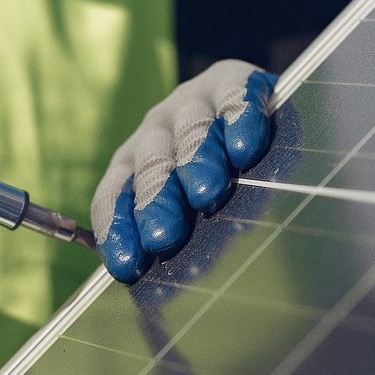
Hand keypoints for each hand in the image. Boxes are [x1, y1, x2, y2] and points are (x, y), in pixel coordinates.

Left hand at [91, 60, 276, 282]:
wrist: (260, 122)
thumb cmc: (223, 186)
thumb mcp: (192, 218)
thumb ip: (176, 246)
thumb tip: (159, 294)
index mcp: (133, 165)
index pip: (114, 195)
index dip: (118, 229)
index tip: (127, 266)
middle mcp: (156, 130)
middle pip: (149, 164)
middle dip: (156, 200)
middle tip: (164, 235)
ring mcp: (193, 101)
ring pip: (190, 130)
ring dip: (195, 160)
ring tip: (207, 191)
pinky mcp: (233, 80)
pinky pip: (233, 95)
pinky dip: (238, 117)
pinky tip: (245, 145)